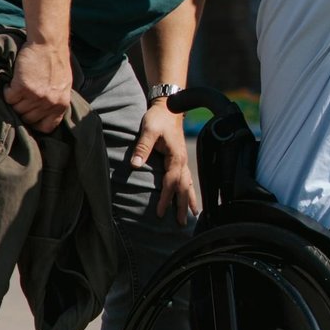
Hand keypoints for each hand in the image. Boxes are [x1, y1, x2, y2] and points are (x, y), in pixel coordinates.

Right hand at [4, 42, 72, 132]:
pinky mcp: (22, 87)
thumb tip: (44, 114)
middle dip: (22, 110)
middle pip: (28, 119)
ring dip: (14, 101)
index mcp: (61, 104)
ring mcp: (36, 96)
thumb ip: (55, 100)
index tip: (30, 116)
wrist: (49, 44)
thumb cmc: (56, 63)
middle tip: (21, 99)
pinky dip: (7, 91)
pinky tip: (12, 83)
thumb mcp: (63, 86)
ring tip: (17, 90)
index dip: (36, 123)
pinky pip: (9, 98)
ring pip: (17, 109)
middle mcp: (49, 103)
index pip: (46, 127)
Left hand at [132, 101, 199, 225]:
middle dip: (183, 205)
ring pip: (188, 184)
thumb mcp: (148, 130)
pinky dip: (189, 190)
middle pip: (184, 187)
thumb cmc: (158, 117)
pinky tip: (190, 197)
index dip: (165, 198)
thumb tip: (135, 165)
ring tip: (193, 215)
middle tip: (181, 223)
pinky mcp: (180, 159)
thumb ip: (142, 148)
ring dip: (190, 200)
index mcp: (176, 156)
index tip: (159, 213)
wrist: (170, 105)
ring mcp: (183, 160)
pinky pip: (187, 179)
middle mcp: (182, 160)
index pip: (171, 182)